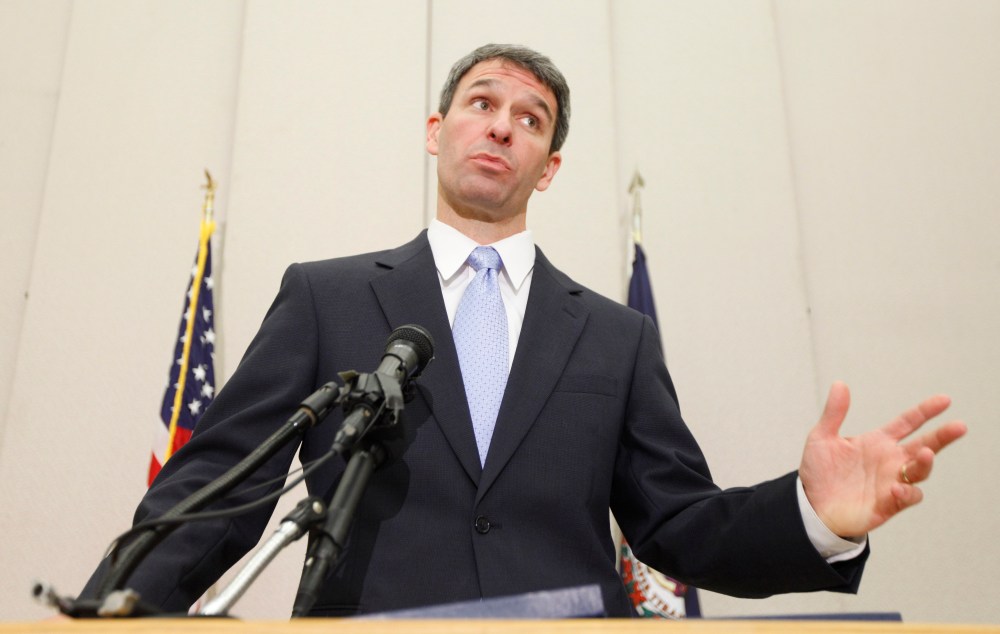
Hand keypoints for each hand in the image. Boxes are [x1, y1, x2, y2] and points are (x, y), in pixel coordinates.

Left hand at [799, 381, 966, 537]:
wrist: (811, 505)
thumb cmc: (819, 472)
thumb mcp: (822, 438)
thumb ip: (834, 413)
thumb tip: (840, 384)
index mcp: (878, 442)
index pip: (908, 422)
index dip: (925, 411)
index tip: (945, 400)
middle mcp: (890, 461)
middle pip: (925, 445)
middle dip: (943, 436)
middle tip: (959, 426)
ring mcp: (892, 482)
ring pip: (920, 471)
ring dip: (925, 463)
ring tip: (924, 453)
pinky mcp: (888, 504)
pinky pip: (907, 498)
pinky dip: (906, 493)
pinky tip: (896, 489)